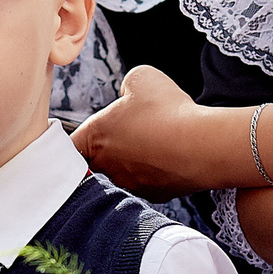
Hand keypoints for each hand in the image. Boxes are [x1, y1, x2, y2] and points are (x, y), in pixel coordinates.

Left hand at [71, 66, 215, 198]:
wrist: (202, 146)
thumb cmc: (169, 112)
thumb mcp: (141, 78)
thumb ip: (126, 86)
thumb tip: (129, 95)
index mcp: (95, 136)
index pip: (70, 143)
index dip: (79, 135)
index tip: (88, 131)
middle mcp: (106, 165)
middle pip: (97, 157)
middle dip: (112, 144)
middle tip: (132, 130)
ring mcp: (128, 184)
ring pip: (124, 170)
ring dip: (135, 158)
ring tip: (157, 141)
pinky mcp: (152, 195)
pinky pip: (148, 181)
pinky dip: (157, 170)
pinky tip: (171, 155)